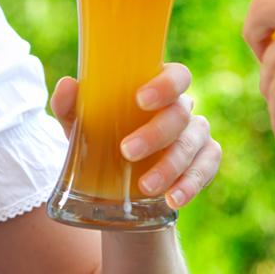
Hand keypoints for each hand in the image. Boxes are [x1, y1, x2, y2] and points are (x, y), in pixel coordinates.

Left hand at [50, 64, 221, 209]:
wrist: (116, 190)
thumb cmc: (101, 142)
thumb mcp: (81, 128)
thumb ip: (70, 106)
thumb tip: (67, 85)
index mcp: (156, 89)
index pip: (175, 75)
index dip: (165, 84)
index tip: (141, 100)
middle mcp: (181, 108)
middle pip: (180, 113)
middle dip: (155, 134)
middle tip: (127, 151)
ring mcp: (196, 135)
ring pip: (192, 144)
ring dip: (170, 166)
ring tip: (145, 187)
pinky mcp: (205, 161)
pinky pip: (206, 169)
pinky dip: (191, 184)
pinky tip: (173, 198)